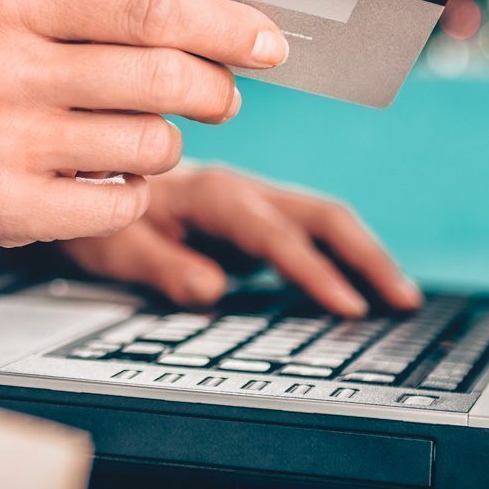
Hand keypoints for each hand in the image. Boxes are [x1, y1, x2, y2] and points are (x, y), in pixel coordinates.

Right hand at [0, 0, 287, 248]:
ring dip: (166, 145)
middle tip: (221, 97)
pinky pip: (123, 205)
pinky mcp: (6, 208)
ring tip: (136, 136)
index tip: (269, 43)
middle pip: (165, 80)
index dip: (227, 27)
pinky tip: (103, 177)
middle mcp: (2, 68)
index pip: (152, 8)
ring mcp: (1, 142)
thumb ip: (113, 9)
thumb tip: (232, 29)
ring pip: (152, 147)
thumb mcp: (24, 9)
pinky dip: (132, 193)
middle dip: (217, 91)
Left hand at [57, 166, 421, 316]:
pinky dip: (343, 259)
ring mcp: (254, 203)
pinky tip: (362, 290)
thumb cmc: (98, 215)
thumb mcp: (113, 247)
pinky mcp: (256, 219)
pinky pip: (310, 234)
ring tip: (402, 300)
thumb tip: (211, 290)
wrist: (86, 181)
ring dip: (366, 256)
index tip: (348, 307)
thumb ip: (161, 266)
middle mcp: (242, 191)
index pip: (275, 235)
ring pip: (324, 221)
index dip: (313, 272)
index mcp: (212, 194)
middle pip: (321, 216)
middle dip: (367, 256)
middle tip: (402, 302)